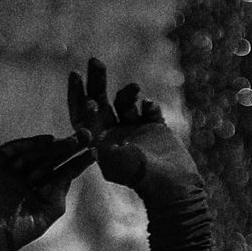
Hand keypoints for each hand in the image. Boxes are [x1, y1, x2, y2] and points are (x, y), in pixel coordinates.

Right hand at [0, 134, 93, 250]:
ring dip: (54, 146)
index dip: (77, 164)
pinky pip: (13, 150)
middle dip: (68, 149)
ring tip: (72, 140)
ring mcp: (10, 170)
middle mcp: (25, 179)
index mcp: (38, 192)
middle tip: (86, 136)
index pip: (61, 174)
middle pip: (50, 160)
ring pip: (35, 153)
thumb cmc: (9, 235)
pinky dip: (29, 144)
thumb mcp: (40, 220)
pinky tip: (47, 141)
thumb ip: (56, 199)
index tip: (94, 153)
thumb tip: (68, 177)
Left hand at [67, 57, 204, 208]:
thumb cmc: (146, 180)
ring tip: (134, 89)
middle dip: (97, 83)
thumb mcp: (121, 164)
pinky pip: (148, 108)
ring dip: (127, 92)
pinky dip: (148, 104)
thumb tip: (86, 132)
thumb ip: (103, 146)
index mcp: (100, 145)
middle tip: (94, 61)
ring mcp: (135, 131)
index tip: (75, 75)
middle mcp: (114, 136)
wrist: (176, 189)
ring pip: (125, 103)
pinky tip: (149, 107)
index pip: (82, 118)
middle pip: (100, 104)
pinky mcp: (155, 128)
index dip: (77, 96)